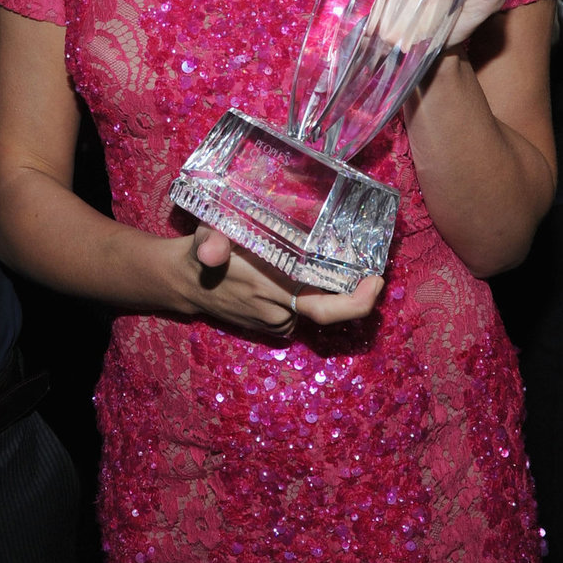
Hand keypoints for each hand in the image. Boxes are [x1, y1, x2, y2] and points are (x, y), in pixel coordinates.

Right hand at [179, 226, 382, 334]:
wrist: (186, 283)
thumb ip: (210, 243)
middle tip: (373, 274)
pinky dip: (310, 293)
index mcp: (272, 288)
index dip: (357, 301)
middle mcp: (279, 310)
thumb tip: (210, 251)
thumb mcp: (204, 238)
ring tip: (324, 260)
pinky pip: (303, 310)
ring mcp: (277, 321)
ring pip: (316, 306)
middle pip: (330, 309)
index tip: (376, 279)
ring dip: (326, 287)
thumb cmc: (200, 253)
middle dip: (356, 295)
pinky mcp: (274, 325)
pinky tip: (303, 274)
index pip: (326, 307)